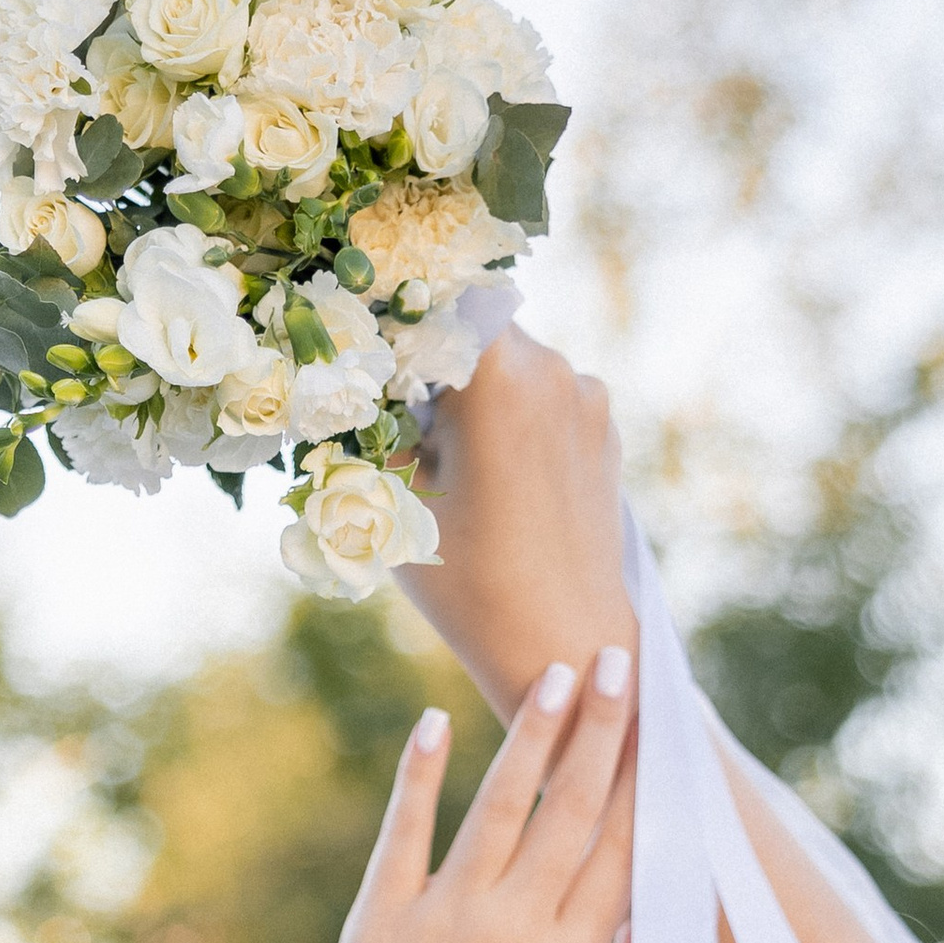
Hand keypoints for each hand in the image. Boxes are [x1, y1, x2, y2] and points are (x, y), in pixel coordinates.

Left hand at [293, 653, 636, 942]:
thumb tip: (651, 936)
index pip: (623, 854)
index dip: (649, 785)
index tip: (670, 730)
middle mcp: (512, 929)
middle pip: (573, 810)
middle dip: (606, 730)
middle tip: (624, 660)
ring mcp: (442, 918)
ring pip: (500, 805)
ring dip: (534, 733)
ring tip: (560, 671)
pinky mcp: (380, 921)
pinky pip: (404, 832)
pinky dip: (420, 775)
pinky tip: (435, 722)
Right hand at [392, 332, 634, 721]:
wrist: (566, 644)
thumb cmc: (470, 585)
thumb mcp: (393, 506)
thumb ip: (367, 430)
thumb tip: (340, 385)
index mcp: (497, 374)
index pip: (432, 298)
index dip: (392, 317)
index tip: (365, 351)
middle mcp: (551, 368)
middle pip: (472, 326)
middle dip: (433, 359)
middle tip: (401, 415)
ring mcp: (585, 396)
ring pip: (510, 362)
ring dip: (474, 391)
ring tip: (452, 460)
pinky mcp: (603, 429)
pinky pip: (544, 398)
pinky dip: (511, 418)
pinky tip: (494, 477)